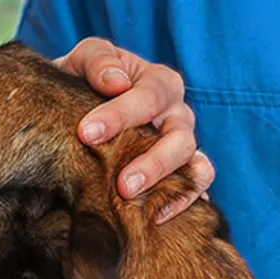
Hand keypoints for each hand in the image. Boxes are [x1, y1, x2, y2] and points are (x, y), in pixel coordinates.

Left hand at [55, 38, 214, 221]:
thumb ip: (97, 61)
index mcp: (160, 83)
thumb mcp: (86, 59)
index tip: (86, 134)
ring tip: (142, 207)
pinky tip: (157, 218)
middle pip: (181, 139)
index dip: (119, 116)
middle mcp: (179, 116)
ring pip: (198, 168)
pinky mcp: (182, 175)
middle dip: (153, 163)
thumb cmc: (86, 81)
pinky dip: (182, 204)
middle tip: (122, 185)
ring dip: (171, 187)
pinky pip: (195, 191)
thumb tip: (115, 83)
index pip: (148, 98)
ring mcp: (184, 148)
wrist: (81, 110)